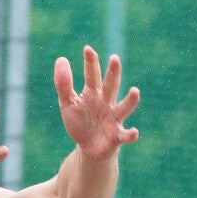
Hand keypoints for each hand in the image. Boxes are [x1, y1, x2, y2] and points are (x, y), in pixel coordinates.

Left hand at [55, 46, 139, 160]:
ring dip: (130, 100)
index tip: (87, 49)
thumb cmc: (80, 123)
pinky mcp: (116, 136)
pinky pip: (125, 135)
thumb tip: (61, 58)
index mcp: (93, 93)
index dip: (90, 63)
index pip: (92, 75)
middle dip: (113, 73)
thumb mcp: (67, 103)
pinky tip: (134, 132)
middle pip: (111, 86)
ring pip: (123, 107)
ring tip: (135, 91)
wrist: (88, 148)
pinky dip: (130, 134)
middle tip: (115, 58)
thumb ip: (63, 84)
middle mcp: (106, 103)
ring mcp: (113, 119)